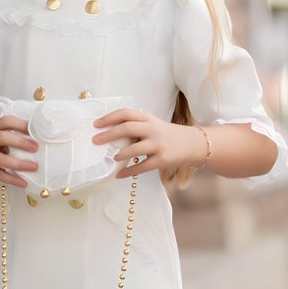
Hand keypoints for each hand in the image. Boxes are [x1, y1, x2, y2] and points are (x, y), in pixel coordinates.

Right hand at [0, 115, 37, 187]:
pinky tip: (23, 182)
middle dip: (20, 142)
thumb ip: (10, 133)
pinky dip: (12, 179)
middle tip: (35, 147)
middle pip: (2, 138)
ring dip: (19, 164)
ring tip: (34, 167)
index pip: (6, 121)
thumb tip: (35, 140)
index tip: (33, 129)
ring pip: (1, 160)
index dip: (20, 124)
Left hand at [92, 109, 206, 178]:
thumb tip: (110, 134)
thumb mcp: (153, 125)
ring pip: (134, 149)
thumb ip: (136, 127)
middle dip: (109, 134)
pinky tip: (119, 175)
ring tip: (112, 158)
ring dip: (120, 154)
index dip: (110, 117)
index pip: (126, 113)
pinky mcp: (162, 160)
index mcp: (148, 119)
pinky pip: (142, 167)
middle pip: (127, 128)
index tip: (96, 124)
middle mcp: (152, 129)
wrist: (192, 144)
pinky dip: (128, 172)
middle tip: (96, 141)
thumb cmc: (167, 135)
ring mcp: (158, 145)